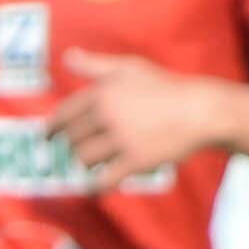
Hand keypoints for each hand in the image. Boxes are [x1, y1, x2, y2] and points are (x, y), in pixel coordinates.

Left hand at [50, 51, 230, 179]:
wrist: (201, 111)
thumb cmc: (167, 88)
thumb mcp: (130, 68)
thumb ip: (95, 64)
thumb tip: (68, 57)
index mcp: (101, 93)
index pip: (65, 113)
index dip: (52, 127)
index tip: (46, 136)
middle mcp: (106, 115)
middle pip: (72, 138)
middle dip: (72, 146)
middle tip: (76, 152)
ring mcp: (121, 140)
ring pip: (84, 158)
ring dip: (84, 163)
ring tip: (90, 165)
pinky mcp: (136, 161)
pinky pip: (106, 179)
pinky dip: (96, 187)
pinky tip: (93, 192)